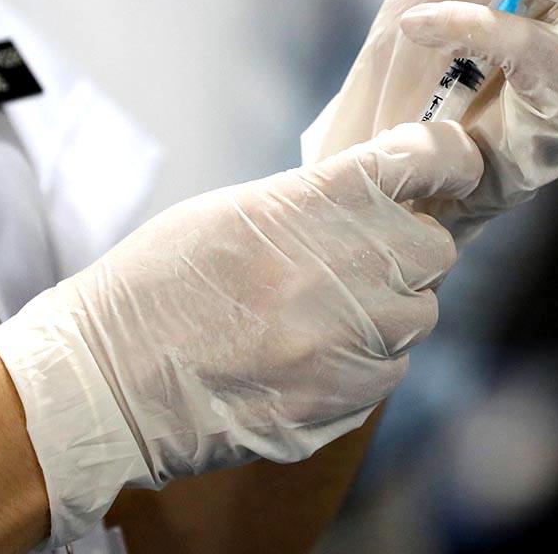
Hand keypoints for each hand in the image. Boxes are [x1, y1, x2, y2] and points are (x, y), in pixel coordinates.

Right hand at [0, 121, 481, 546]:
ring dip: (389, 311)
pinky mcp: (344, 400)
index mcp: (315, 203)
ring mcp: (351, 340)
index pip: (425, 159)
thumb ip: (318, 201)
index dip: (449, 158)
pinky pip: (390, 371)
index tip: (453, 164)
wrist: (105, 383)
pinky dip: (365, 363)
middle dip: (409, 250)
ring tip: (325, 316)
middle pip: (436, 249)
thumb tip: (381, 198)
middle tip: (365, 259)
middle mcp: (348, 268)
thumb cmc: (157, 285)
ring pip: (419, 315)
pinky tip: (312, 360)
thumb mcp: (235, 211)